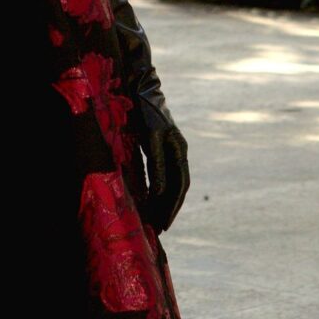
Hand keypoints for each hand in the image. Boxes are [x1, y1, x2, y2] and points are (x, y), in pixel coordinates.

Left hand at [132, 86, 189, 233]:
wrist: (139, 89)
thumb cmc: (144, 111)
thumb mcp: (151, 138)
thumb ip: (156, 164)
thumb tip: (157, 192)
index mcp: (179, 150)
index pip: (179, 185)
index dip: (172, 205)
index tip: (164, 223)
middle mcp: (178, 151)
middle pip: (177, 187)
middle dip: (169, 209)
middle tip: (160, 229)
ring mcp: (170, 149)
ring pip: (170, 183)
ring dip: (163, 202)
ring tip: (155, 220)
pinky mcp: (158, 148)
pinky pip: (161, 175)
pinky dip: (156, 190)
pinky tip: (149, 200)